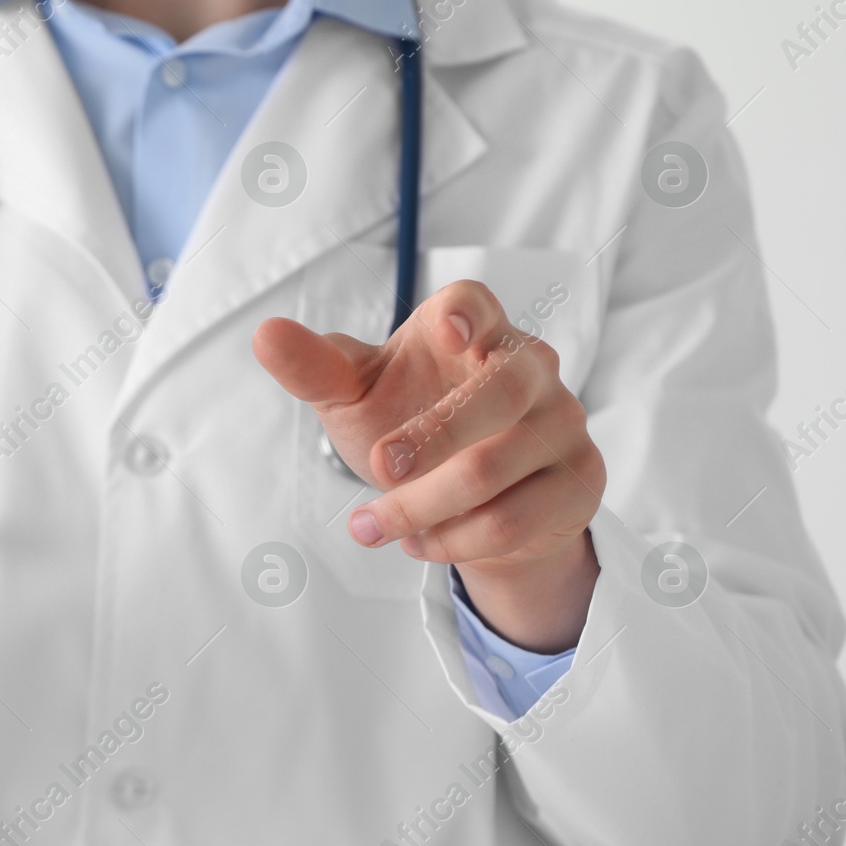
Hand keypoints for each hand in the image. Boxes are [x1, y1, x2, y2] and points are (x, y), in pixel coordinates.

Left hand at [252, 280, 604, 651]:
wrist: (471, 501)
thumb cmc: (409, 423)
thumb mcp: (355, 395)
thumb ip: (316, 368)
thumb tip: (266, 335)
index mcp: (474, 329)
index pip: (476, 305)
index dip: (466, 315)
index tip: (447, 332)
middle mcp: (530, 368)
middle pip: (499, 390)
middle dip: (434, 435)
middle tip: (378, 467)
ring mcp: (563, 423)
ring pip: (494, 470)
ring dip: (421, 507)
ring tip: (372, 525)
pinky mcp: (579, 480)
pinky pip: (512, 520)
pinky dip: (452, 540)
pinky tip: (419, 541)